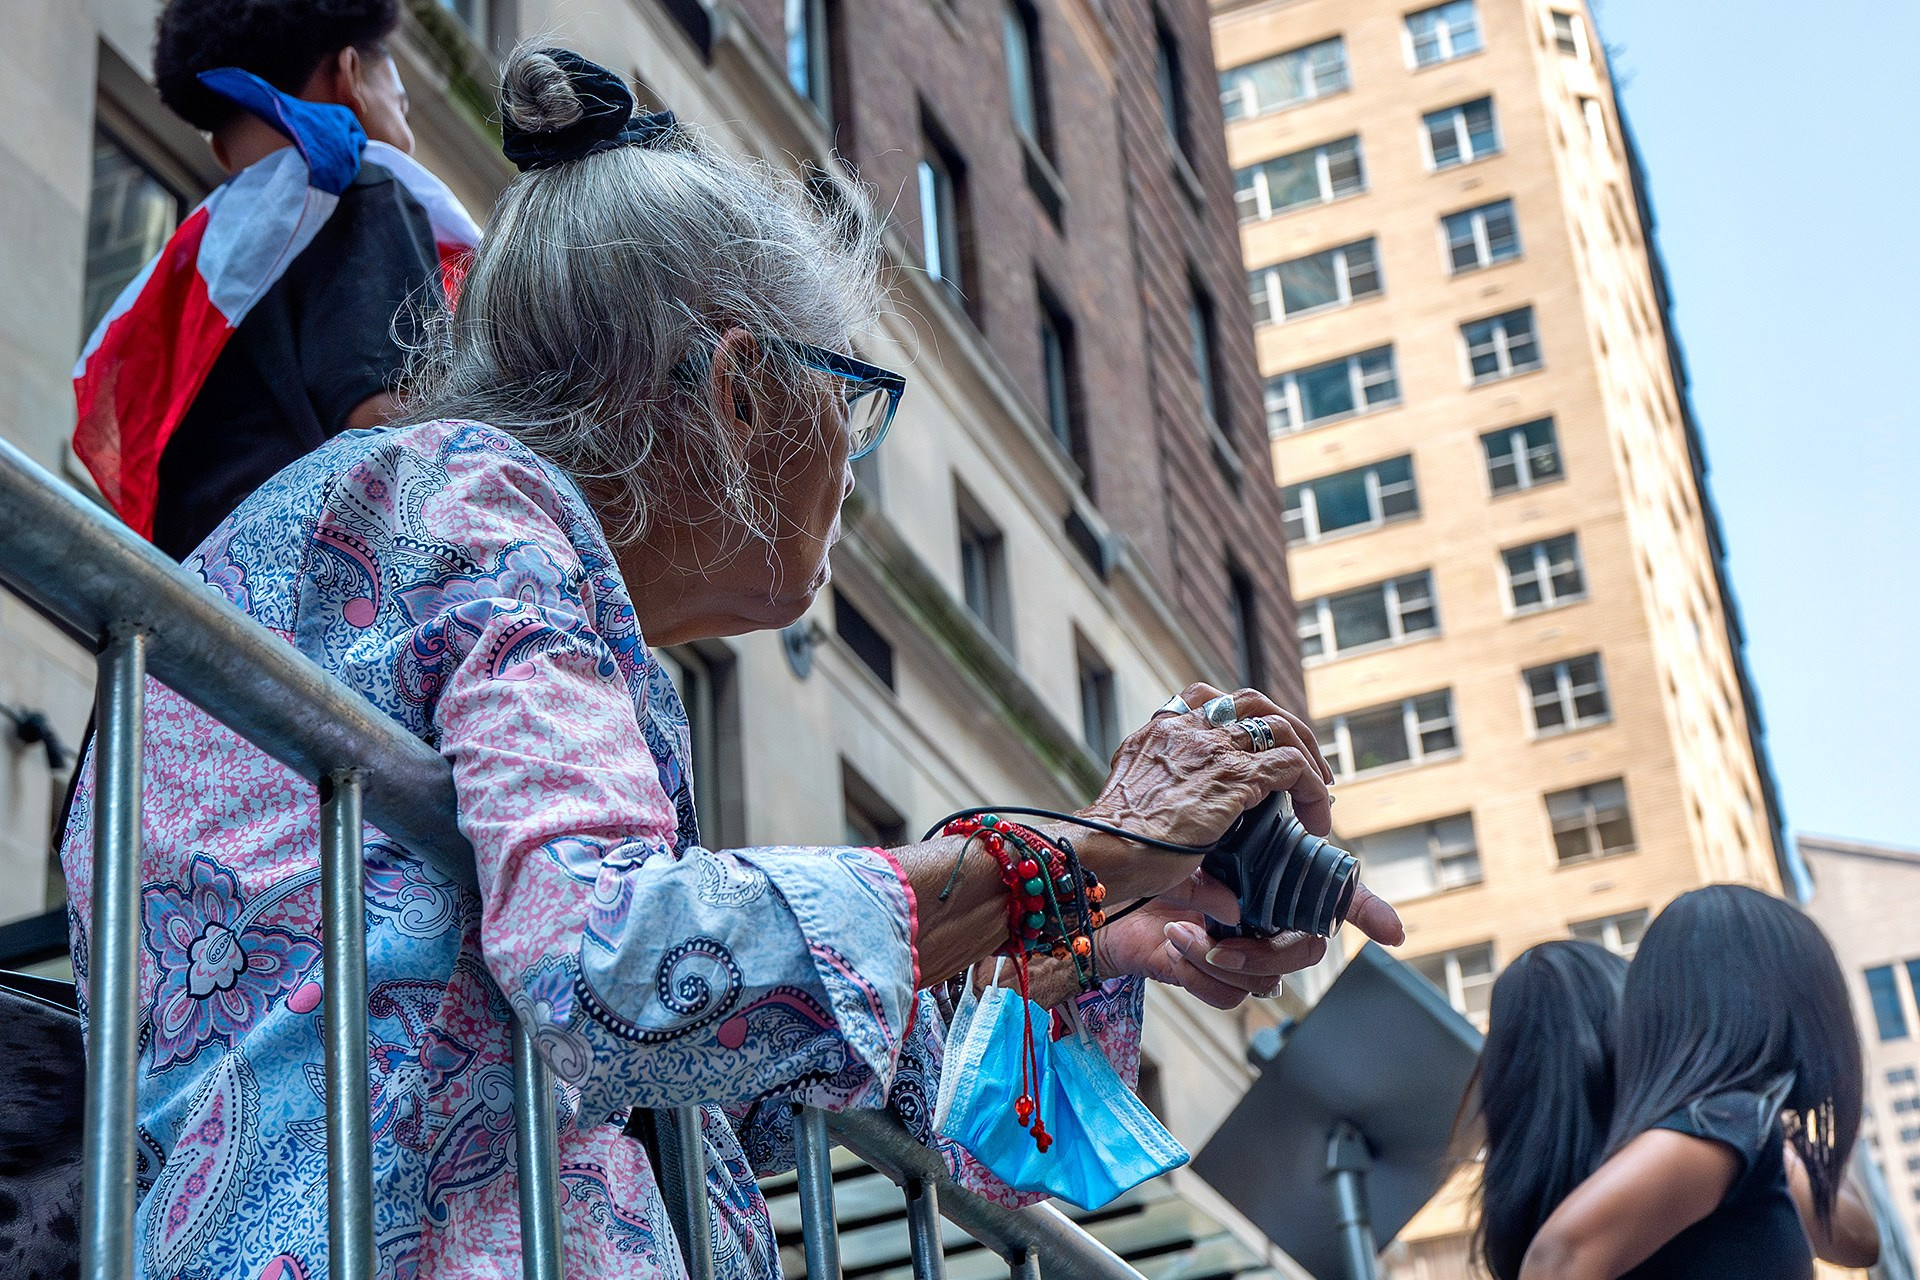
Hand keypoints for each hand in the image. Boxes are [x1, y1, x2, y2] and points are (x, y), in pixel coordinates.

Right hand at [1075, 683, 1334, 900]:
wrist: (1102, 851)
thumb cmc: (1112, 851)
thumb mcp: (1145, 835)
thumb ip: (1189, 858)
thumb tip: (1230, 901)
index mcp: (1157, 735)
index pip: (1205, 701)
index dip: (1240, 722)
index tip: (1257, 752)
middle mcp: (1184, 730)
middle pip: (1250, 701)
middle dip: (1285, 728)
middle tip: (1304, 765)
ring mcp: (1211, 748)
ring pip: (1279, 725)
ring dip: (1307, 753)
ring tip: (1321, 790)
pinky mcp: (1235, 776)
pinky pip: (1291, 766)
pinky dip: (1312, 789)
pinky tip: (1316, 821)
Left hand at [1094, 869, 1404, 1009]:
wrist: (1095, 895)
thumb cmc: (1145, 860)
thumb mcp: (1194, 838)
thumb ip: (1238, 844)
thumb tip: (1254, 875)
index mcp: (1268, 880)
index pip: (1334, 898)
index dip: (1370, 913)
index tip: (1393, 932)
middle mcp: (1260, 920)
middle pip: (1305, 952)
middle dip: (1269, 954)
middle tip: (1225, 937)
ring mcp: (1238, 953)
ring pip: (1268, 983)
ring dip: (1223, 960)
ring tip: (1184, 931)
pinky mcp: (1208, 978)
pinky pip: (1230, 998)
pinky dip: (1200, 974)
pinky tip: (1176, 945)